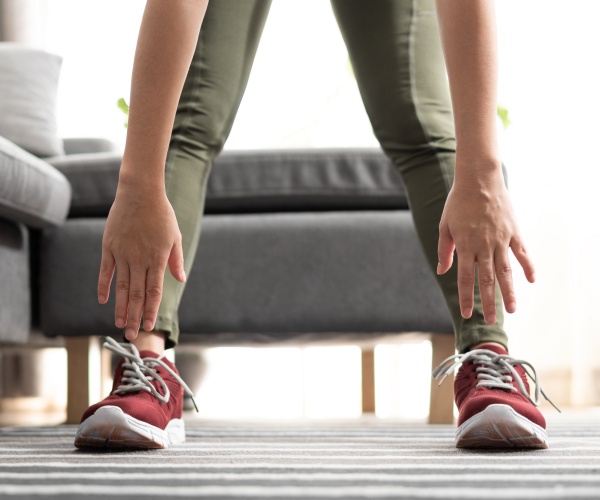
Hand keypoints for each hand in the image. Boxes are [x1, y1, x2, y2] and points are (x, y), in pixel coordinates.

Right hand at [97, 179, 185, 340]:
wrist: (140, 192)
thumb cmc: (161, 214)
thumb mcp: (175, 236)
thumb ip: (175, 259)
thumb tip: (181, 278)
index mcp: (157, 259)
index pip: (154, 292)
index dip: (150, 310)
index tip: (148, 326)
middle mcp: (139, 259)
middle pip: (136, 294)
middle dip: (134, 316)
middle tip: (131, 335)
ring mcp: (123, 253)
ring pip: (121, 287)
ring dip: (120, 307)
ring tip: (119, 323)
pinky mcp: (109, 246)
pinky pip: (106, 270)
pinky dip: (104, 286)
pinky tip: (104, 300)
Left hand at [437, 169, 534, 323]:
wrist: (479, 180)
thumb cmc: (458, 203)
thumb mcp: (445, 226)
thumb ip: (445, 251)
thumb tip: (442, 271)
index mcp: (465, 246)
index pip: (465, 279)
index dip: (466, 298)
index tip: (466, 314)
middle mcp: (484, 246)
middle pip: (487, 280)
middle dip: (488, 302)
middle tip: (491, 321)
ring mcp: (501, 239)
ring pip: (506, 271)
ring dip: (509, 292)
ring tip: (512, 310)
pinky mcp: (514, 231)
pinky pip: (522, 253)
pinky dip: (528, 266)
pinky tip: (532, 280)